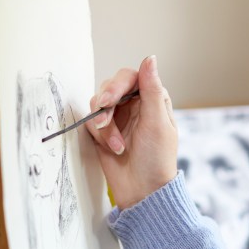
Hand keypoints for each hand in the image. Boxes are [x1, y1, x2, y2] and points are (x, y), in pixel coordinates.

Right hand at [87, 55, 177, 208]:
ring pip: (98, 105)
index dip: (117, 86)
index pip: (130, 77)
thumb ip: (151, 90)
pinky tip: (112, 149)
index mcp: (152, 98)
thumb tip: (150, 58)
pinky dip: (98, 135)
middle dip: (105, 107)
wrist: (142, 191)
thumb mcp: (157, 123)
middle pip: (110, 88)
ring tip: (117, 146)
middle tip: (103, 122)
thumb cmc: (156, 159)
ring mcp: (118, 117)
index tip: (108, 101)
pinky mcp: (104, 131)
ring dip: (104, 127)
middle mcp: (135, 104)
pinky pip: (91, 122)